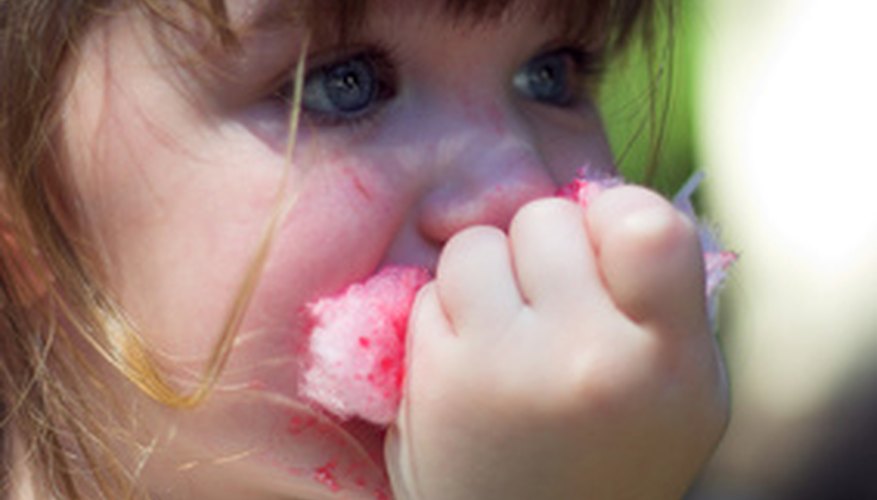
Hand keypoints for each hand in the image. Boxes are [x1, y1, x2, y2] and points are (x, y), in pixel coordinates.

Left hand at [385, 186, 728, 499]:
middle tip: (547, 303)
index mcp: (668, 359)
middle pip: (546, 218)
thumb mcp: (680, 392)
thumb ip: (660, 299)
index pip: (647, 222)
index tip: (602, 250)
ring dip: (487, 274)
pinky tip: (468, 361)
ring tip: (505, 330)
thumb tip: (603, 204)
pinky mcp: (438, 377)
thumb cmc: (610, 457)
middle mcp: (589, 357)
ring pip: (478, 243)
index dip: (615, 217)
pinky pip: (432, 290)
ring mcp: (506, 366)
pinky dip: (447, 312)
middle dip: (542, 249)